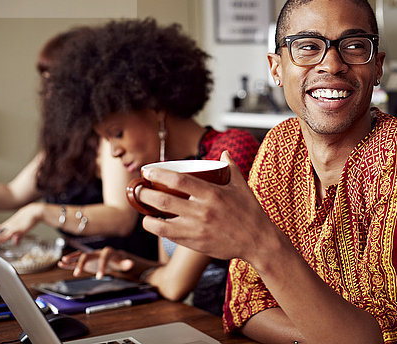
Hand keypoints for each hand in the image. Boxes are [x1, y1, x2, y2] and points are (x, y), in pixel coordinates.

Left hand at [0, 202, 42, 246]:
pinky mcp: (18, 229)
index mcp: (7, 225)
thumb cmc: (29, 217)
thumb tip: (15, 242)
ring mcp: (12, 227)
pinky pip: (9, 234)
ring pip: (0, 234)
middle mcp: (7, 226)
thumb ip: (17, 236)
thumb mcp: (21, 228)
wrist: (35, 211)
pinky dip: (4, 238)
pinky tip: (1, 242)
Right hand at [58, 247, 134, 278]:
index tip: (100, 277)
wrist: (112, 258)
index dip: (102, 267)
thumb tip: (130, 264)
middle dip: (81, 264)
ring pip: (79, 256)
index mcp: (106, 252)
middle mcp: (96, 253)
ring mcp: (89, 256)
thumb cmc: (117, 261)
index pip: (103, 258)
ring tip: (62, 261)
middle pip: (87, 255)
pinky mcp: (85, 261)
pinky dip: (68, 263)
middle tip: (77, 274)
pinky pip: (75, 261)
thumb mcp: (122, 263)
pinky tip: (60, 264)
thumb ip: (125, 264)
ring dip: (71, 258)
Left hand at [141, 151, 280, 262]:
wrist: (258, 241)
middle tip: (138, 189)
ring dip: (146, 216)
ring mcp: (197, 229)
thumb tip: (225, 153)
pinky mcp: (195, 244)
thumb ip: (232, 167)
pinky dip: (158, 229)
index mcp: (212, 194)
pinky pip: (170, 236)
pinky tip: (155, 223)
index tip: (147, 171)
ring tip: (143, 209)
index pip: (178, 180)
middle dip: (144, 194)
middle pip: (163, 201)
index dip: (158, 174)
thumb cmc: (250, 212)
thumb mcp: (242, 186)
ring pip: (160, 223)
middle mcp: (202, 211)